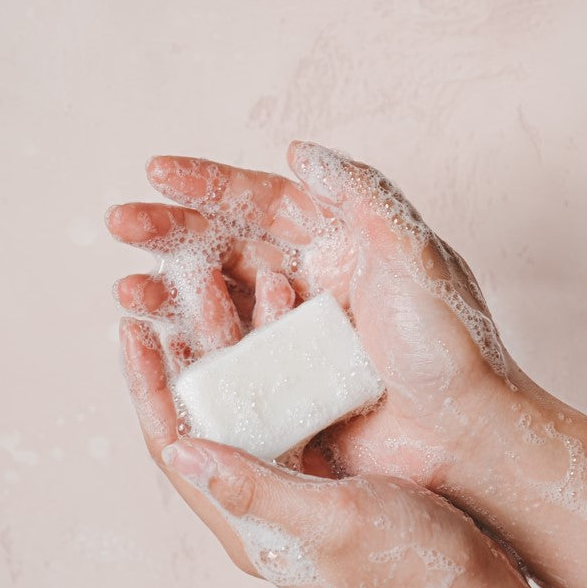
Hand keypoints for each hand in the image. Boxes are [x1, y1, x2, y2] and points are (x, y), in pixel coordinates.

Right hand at [107, 142, 513, 490]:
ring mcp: (296, 334)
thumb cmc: (452, 347)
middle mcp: (314, 282)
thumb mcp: (416, 257)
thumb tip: (298, 150)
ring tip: (125, 286)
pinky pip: (228, 353)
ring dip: (170, 288)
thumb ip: (363, 197)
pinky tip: (154, 334)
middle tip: (119, 224)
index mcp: (342, 243)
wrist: (466, 437)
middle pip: (231, 246)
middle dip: (173, 231)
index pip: (266, 202)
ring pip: (221, 299)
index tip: (157, 172)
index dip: (212, 185)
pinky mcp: (287, 381)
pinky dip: (190, 341)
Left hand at [117, 316, 504, 587]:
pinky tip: (296, 320)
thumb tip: (179, 455)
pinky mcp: (330, 470)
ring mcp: (295, 485)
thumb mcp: (330, 523)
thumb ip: (254, 490)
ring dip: (244, 347)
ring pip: (252, 404)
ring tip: (242, 288)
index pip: (175, 448)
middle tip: (193, 289)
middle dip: (196, 351)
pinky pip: (293, 405)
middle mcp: (261, 502)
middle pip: (208, 417)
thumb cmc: (409, 569)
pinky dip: (288, 362)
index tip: (134, 328)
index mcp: (247, 524)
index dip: (149, 388)